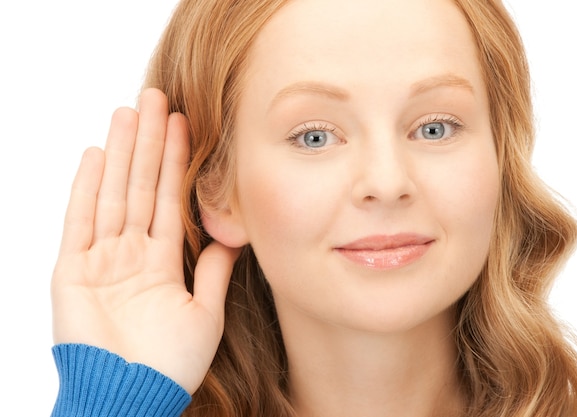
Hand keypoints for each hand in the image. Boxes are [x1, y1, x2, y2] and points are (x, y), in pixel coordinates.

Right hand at [51, 88, 238, 393]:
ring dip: (120, 153)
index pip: (171, 200)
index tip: (185, 124)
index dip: (177, 162)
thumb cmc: (170, 366)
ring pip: (113, 194)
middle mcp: (131, 253)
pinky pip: (78, 222)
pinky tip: (93, 155)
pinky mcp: (72, 271)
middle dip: (149, 144)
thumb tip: (236, 236)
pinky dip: (84, 188)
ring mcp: (101, 259)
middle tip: (155, 98)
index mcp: (162, 262)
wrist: (134, 397)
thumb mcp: (205, 313)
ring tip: (128, 113)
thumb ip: (215, 272)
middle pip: (141, 186)